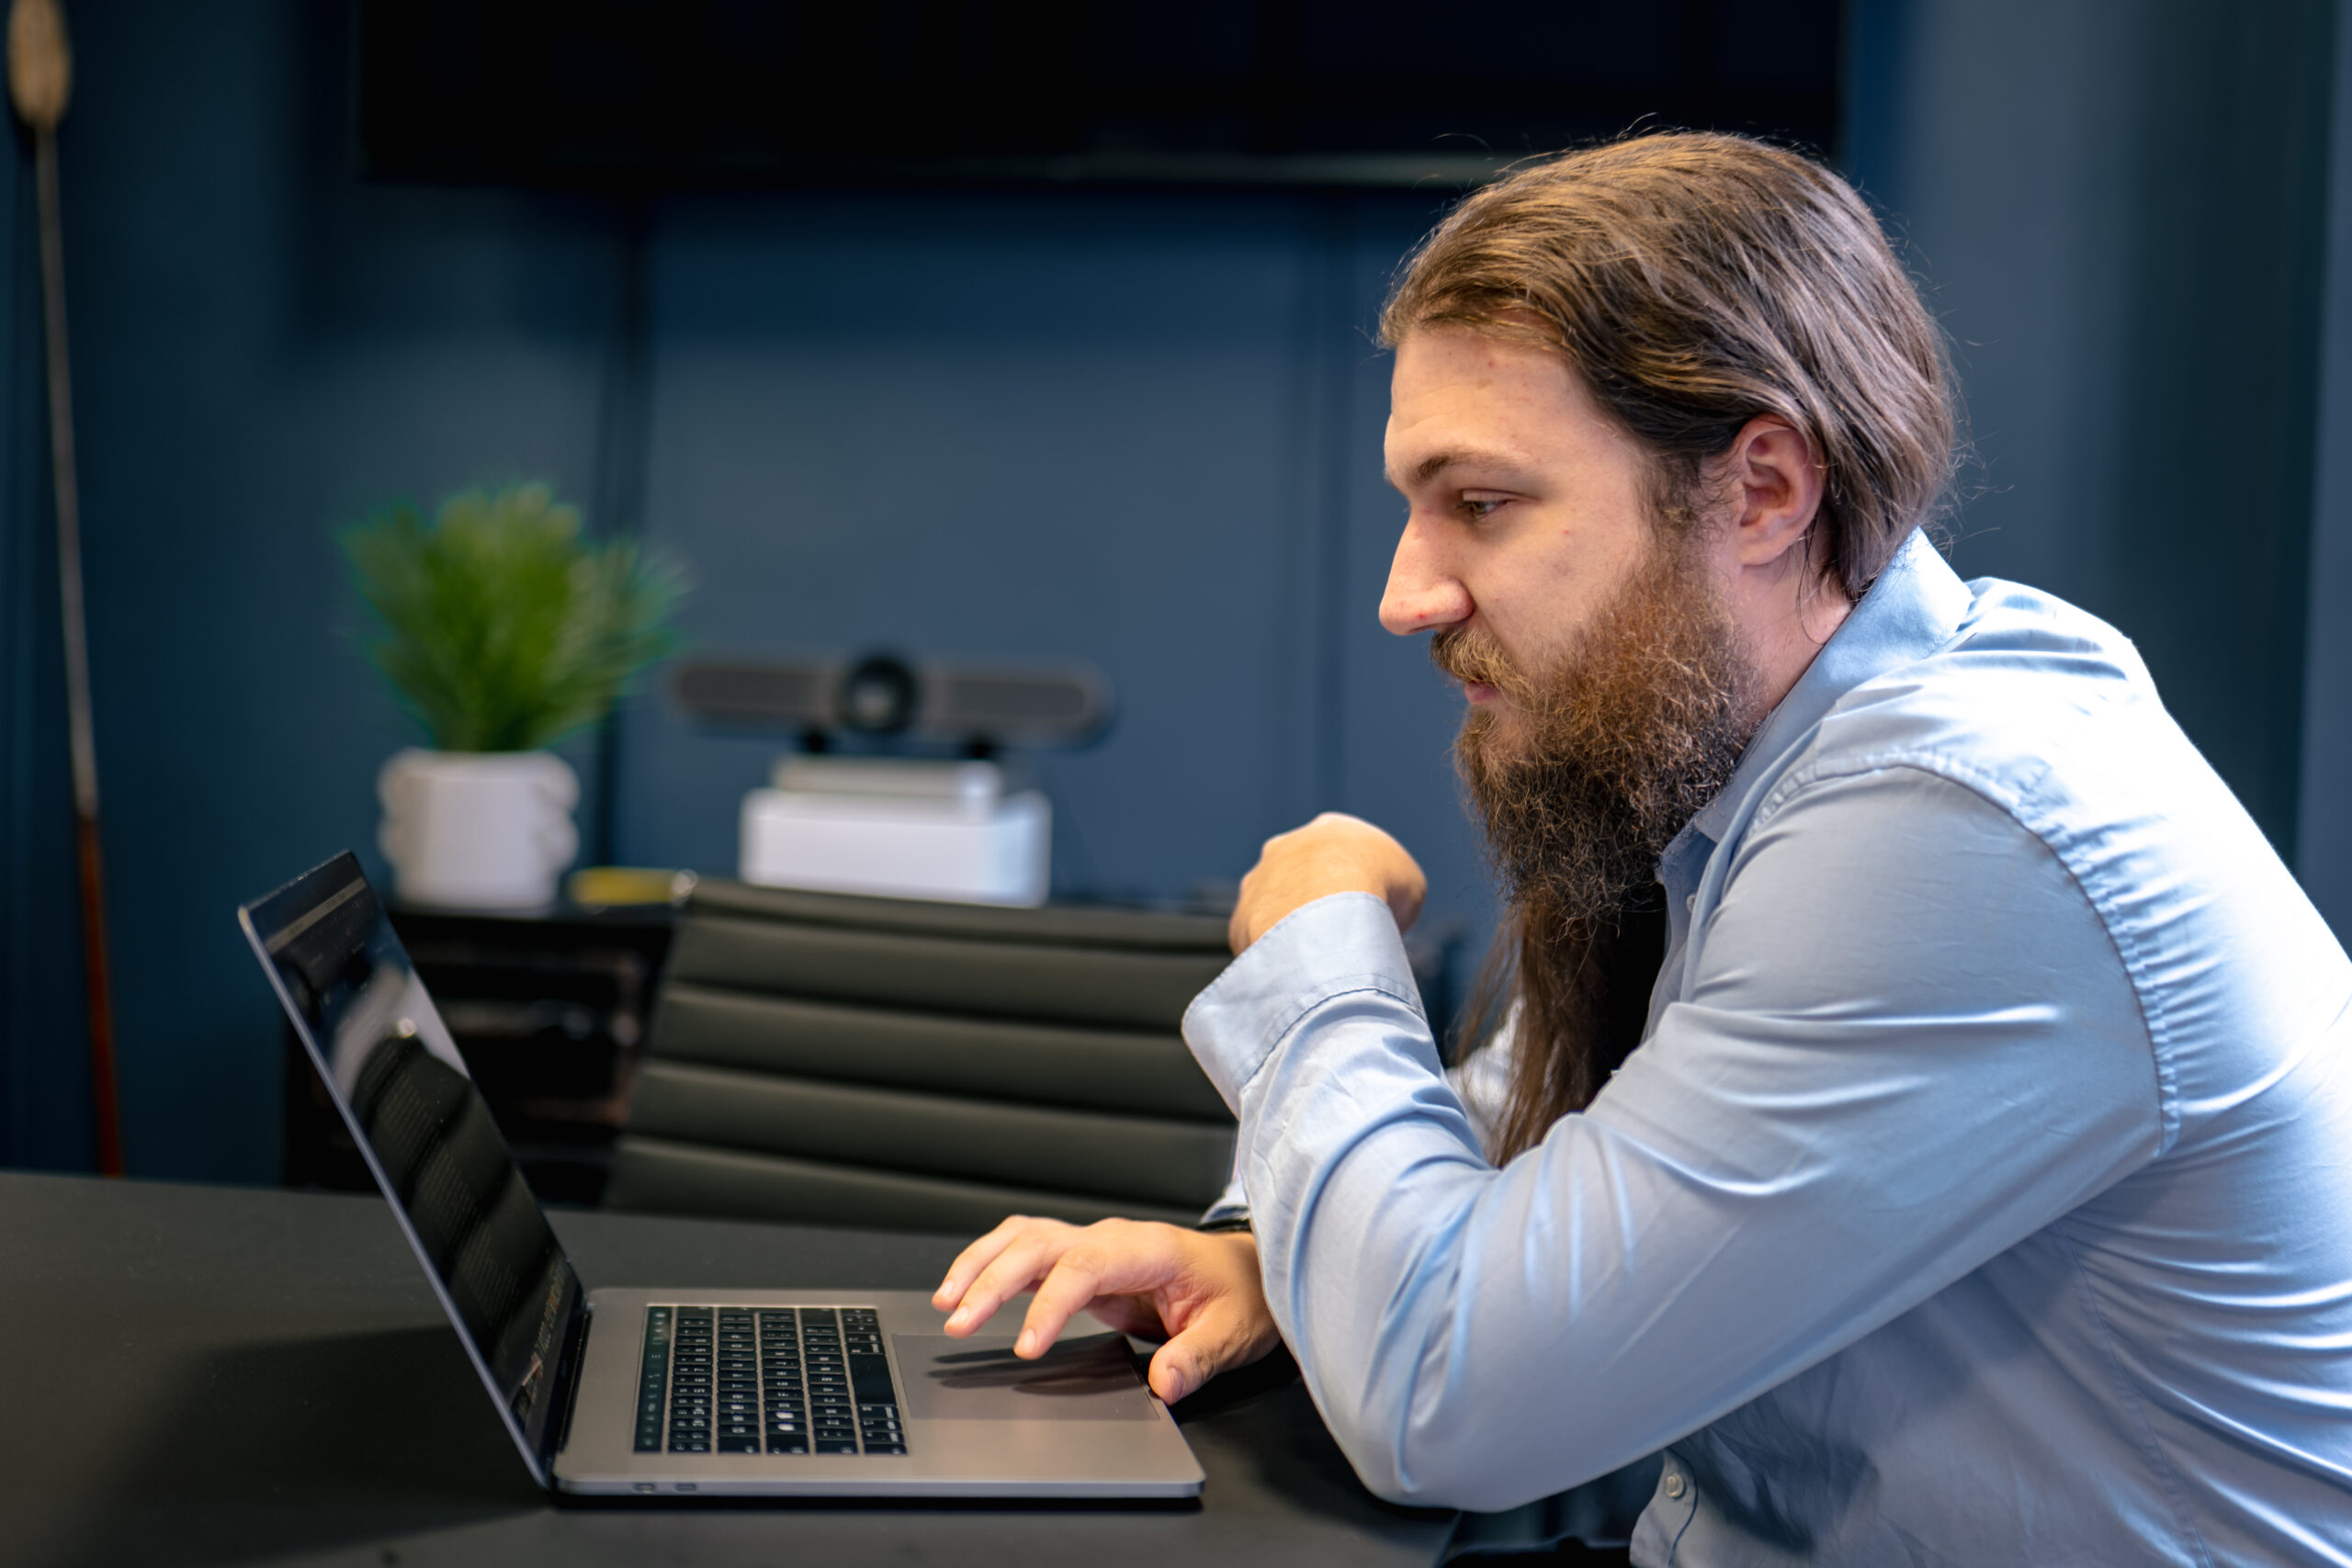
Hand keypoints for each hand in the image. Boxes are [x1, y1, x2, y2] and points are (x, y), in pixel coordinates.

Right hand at [932, 1216, 1279, 1404]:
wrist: (1248, 1273)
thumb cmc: (1242, 1295)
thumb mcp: (1233, 1332)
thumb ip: (1197, 1357)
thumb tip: (1164, 1384)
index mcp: (1150, 1249)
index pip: (1085, 1266)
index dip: (1049, 1304)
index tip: (1026, 1348)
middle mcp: (1114, 1239)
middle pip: (1040, 1244)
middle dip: (993, 1280)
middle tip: (959, 1322)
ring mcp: (1095, 1245)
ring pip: (1024, 1238)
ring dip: (980, 1264)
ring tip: (946, 1303)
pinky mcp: (1083, 1261)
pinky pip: (1029, 1250)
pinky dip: (991, 1264)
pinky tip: (965, 1289)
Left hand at [1230, 812, 1425, 953]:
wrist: (1331, 910)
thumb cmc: (1377, 891)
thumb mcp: (1410, 886)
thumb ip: (1394, 896)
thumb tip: (1386, 920)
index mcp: (1330, 829)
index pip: (1345, 856)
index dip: (1360, 886)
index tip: (1370, 915)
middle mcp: (1285, 848)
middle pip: (1304, 880)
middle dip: (1319, 906)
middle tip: (1341, 937)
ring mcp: (1257, 883)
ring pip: (1275, 912)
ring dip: (1293, 932)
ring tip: (1320, 960)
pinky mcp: (1240, 920)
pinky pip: (1259, 943)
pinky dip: (1276, 959)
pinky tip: (1298, 973)